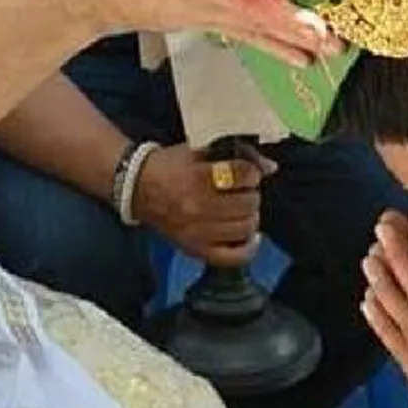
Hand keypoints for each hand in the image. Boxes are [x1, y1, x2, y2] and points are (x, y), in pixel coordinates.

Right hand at [59, 0, 338, 66]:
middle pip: (243, 2)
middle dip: (283, 17)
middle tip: (323, 29)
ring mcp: (199, 7)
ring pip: (249, 25)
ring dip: (288, 37)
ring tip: (329, 46)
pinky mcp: (202, 23)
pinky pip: (243, 37)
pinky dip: (275, 48)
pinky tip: (308, 57)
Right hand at [135, 144, 263, 266]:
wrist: (138, 188)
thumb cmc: (169, 166)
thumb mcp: (198, 150)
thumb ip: (235, 155)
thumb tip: (269, 167)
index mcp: (197, 177)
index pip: (243, 175)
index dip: (251, 172)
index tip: (248, 172)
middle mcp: (198, 207)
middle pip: (247, 203)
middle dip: (251, 193)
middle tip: (243, 190)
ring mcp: (197, 232)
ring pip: (245, 228)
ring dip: (250, 216)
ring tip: (243, 209)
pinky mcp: (195, 249)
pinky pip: (233, 256)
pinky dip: (248, 247)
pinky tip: (250, 236)